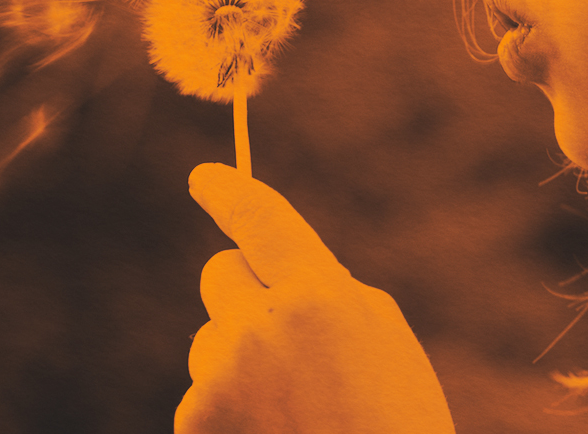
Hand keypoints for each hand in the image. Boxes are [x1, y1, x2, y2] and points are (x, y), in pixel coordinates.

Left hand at [176, 163, 455, 433]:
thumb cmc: (393, 427)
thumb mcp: (380, 344)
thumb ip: (325, 296)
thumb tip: (266, 274)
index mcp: (322, 299)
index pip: (264, 223)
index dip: (231, 194)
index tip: (203, 178)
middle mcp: (261, 326)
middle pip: (220, 275)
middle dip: (241, 295)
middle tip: (278, 341)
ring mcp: (221, 376)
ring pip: (210, 341)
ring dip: (237, 364)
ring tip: (292, 416)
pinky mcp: (194, 420)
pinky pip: (201, 393)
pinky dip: (224, 413)